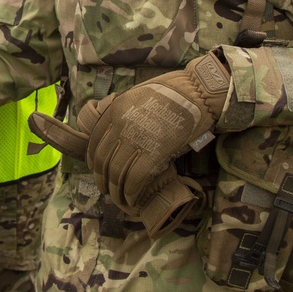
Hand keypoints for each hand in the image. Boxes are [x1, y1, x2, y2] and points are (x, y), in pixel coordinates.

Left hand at [29, 109, 206, 238]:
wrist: (199, 91)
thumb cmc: (174, 92)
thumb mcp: (138, 96)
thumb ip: (125, 115)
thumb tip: (119, 136)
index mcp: (115, 110)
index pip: (94, 143)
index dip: (93, 162)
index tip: (98, 172)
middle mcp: (120, 124)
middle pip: (102, 160)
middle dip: (102, 180)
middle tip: (106, 190)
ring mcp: (136, 139)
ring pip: (116, 172)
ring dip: (116, 190)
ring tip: (119, 199)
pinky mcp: (154, 152)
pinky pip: (135, 178)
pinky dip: (131, 192)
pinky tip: (132, 199)